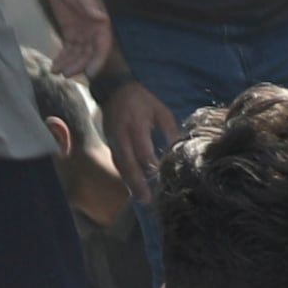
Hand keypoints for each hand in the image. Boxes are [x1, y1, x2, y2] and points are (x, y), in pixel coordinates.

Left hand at [38, 0, 113, 81]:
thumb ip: (90, 5)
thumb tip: (101, 17)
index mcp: (101, 23)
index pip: (103, 46)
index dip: (98, 60)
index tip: (91, 73)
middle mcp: (93, 30)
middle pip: (89, 53)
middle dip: (79, 65)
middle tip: (66, 74)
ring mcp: (82, 32)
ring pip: (78, 54)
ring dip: (69, 64)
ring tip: (56, 71)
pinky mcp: (70, 31)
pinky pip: (69, 49)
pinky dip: (63, 58)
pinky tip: (55, 65)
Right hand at [105, 79, 174, 200]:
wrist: (113, 89)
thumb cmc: (142, 100)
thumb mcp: (160, 111)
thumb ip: (170, 130)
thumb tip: (179, 151)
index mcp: (135, 122)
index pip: (141, 147)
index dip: (149, 163)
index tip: (159, 176)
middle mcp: (120, 133)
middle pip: (126, 160)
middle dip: (135, 181)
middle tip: (145, 199)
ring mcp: (111, 138)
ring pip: (119, 163)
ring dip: (129, 182)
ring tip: (140, 198)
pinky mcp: (109, 142)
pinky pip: (117, 161)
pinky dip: (125, 174)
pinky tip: (134, 187)